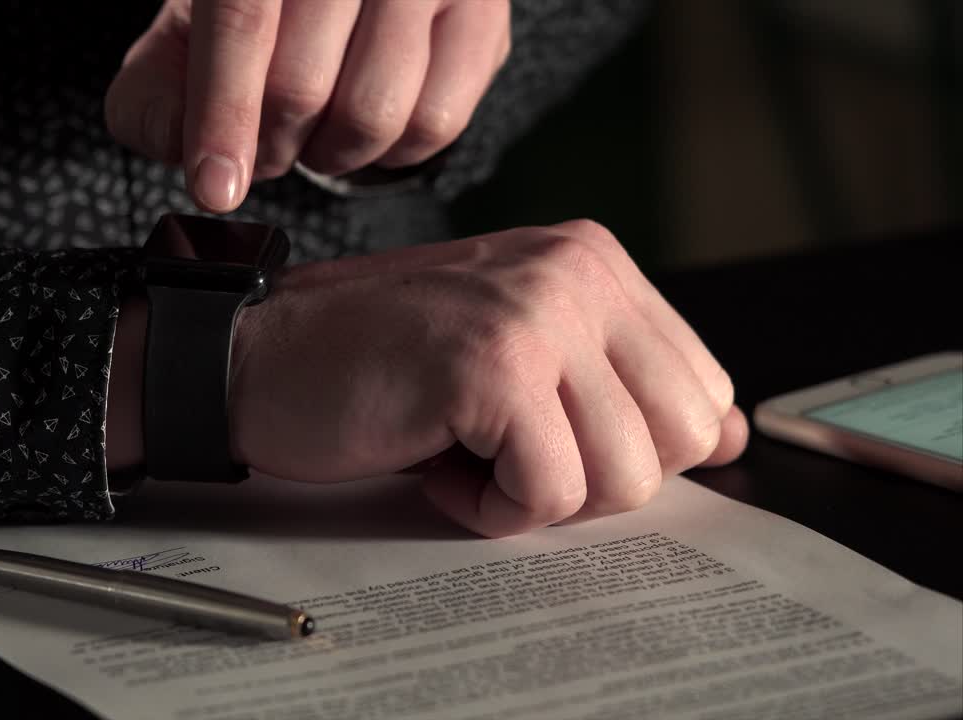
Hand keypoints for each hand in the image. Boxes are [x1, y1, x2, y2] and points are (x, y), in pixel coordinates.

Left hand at [105, 0, 510, 212]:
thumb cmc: (264, 10)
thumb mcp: (188, 36)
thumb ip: (155, 94)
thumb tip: (182, 149)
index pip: (242, 20)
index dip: (223, 113)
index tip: (216, 186)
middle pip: (302, 85)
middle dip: (270, 144)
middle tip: (263, 145)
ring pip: (373, 113)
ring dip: (330, 155)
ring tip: (315, 132)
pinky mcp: (482, 19)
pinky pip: (435, 124)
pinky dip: (391, 153)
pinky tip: (368, 125)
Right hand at [229, 220, 748, 536]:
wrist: (256, 359)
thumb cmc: (374, 364)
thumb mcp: (518, 358)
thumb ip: (622, 387)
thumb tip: (730, 431)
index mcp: (592, 262)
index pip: (705, 391)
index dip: (630, 448)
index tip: (546, 435)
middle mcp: (576, 272)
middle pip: (683, 439)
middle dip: (594, 478)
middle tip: (506, 448)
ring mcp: (537, 313)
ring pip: (626, 477)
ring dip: (535, 495)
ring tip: (463, 448)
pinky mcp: (492, 367)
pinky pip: (549, 493)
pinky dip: (488, 508)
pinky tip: (436, 462)